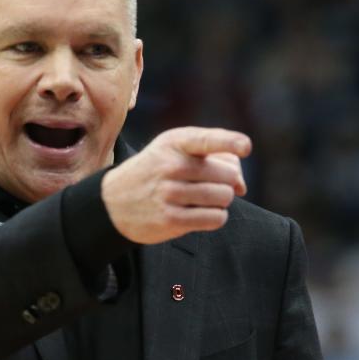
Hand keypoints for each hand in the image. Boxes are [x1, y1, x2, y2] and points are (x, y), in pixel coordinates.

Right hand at [101, 127, 251, 243]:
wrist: (113, 201)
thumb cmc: (156, 171)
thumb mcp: (175, 151)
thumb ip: (215, 158)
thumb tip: (242, 186)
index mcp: (175, 143)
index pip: (206, 140)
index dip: (230, 142)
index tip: (245, 147)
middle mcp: (171, 166)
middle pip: (227, 175)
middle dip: (228, 182)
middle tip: (211, 184)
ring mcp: (170, 193)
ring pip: (224, 198)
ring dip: (221, 201)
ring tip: (203, 199)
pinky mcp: (171, 219)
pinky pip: (215, 218)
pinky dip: (216, 217)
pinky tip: (202, 213)